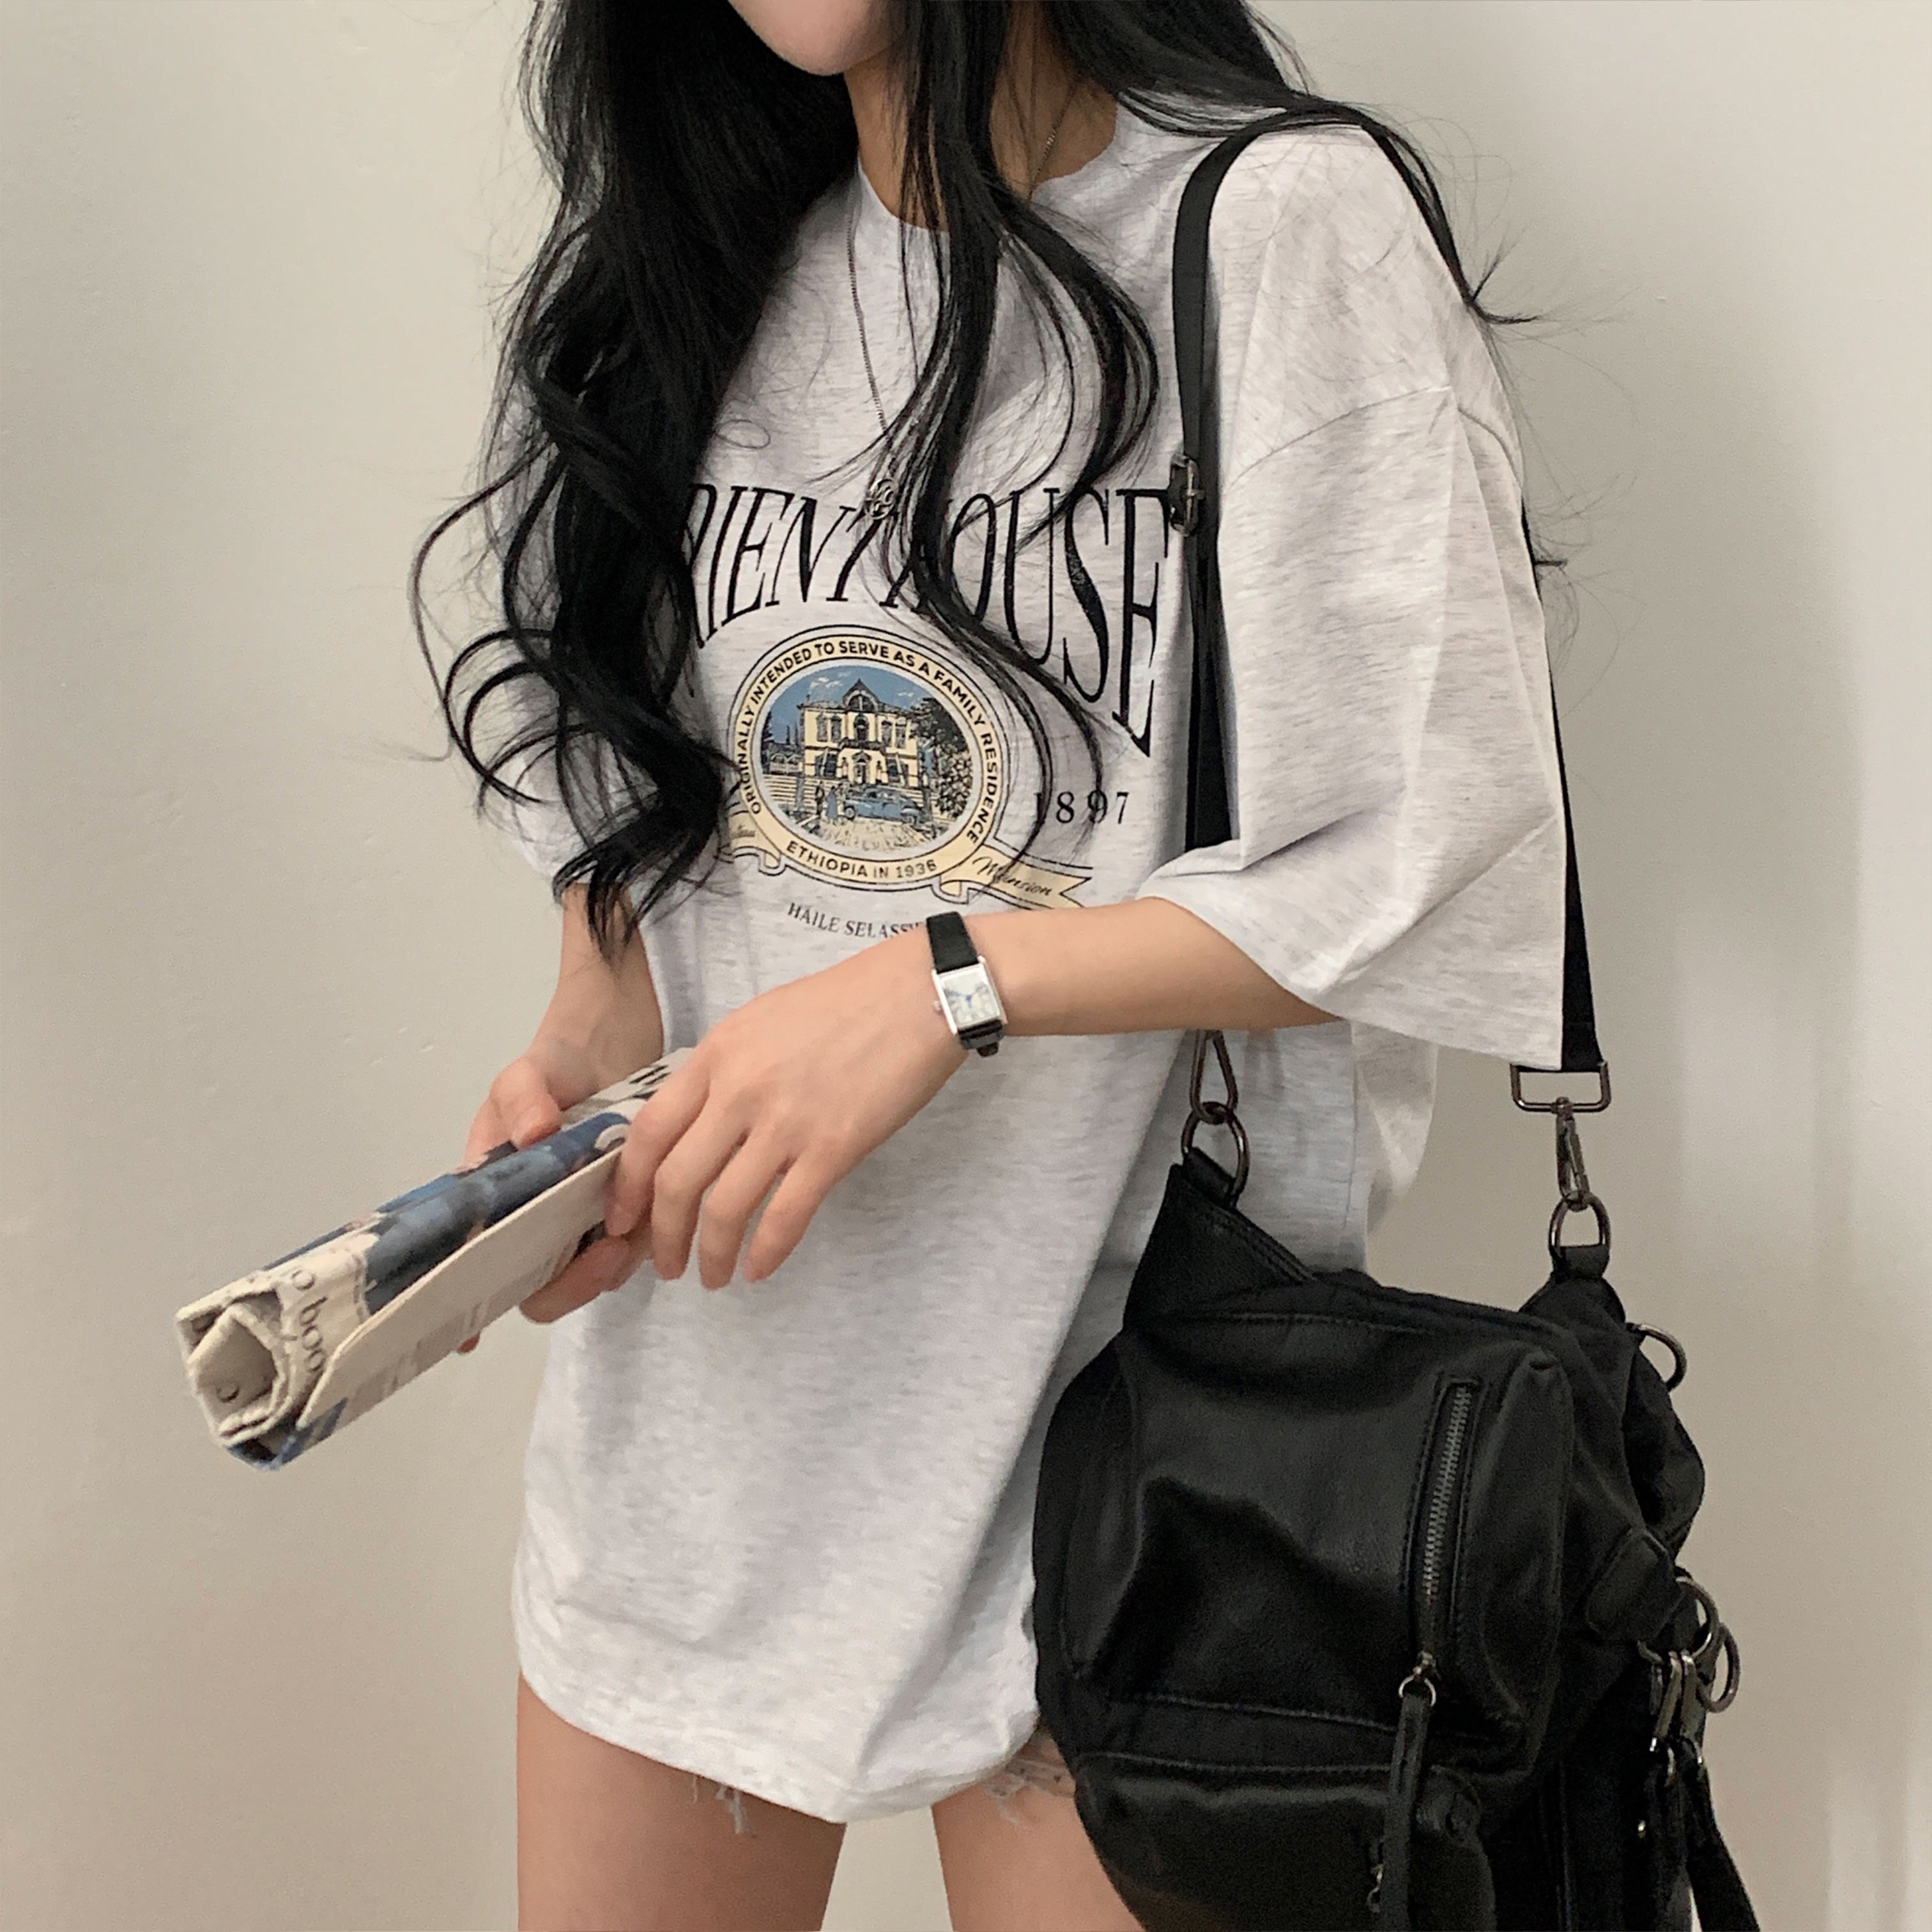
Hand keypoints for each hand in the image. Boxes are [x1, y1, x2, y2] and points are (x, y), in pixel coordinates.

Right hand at [451, 1030, 654, 1351]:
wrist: (613, 1038)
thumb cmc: (553, 1063)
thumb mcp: (525, 1076)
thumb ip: (521, 1101)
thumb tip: (534, 1135)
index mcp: (499, 1202)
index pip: (482, 1268)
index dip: (475, 1308)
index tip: (470, 1338)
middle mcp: (540, 1222)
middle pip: (544, 1287)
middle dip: (570, 1285)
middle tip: (601, 1252)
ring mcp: (587, 1219)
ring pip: (596, 1271)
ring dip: (611, 1266)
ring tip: (628, 1233)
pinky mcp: (632, 1207)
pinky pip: (639, 1243)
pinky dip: (645, 1238)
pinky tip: (652, 1213)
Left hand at [604, 925, 967, 1287]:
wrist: (918, 993)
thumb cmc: (846, 1002)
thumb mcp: (761, 1022)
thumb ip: (724, 1071)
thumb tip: (700, 1125)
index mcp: (717, 1055)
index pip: (648, 1133)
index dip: (628, 1187)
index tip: (623, 1219)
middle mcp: (740, 1090)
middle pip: (676, 1180)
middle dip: (662, 1235)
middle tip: (664, 1264)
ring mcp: (786, 1121)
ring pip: (725, 1208)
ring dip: (711, 1254)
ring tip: (711, 1276)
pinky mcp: (834, 1147)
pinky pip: (787, 1215)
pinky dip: (767, 1251)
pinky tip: (759, 1270)